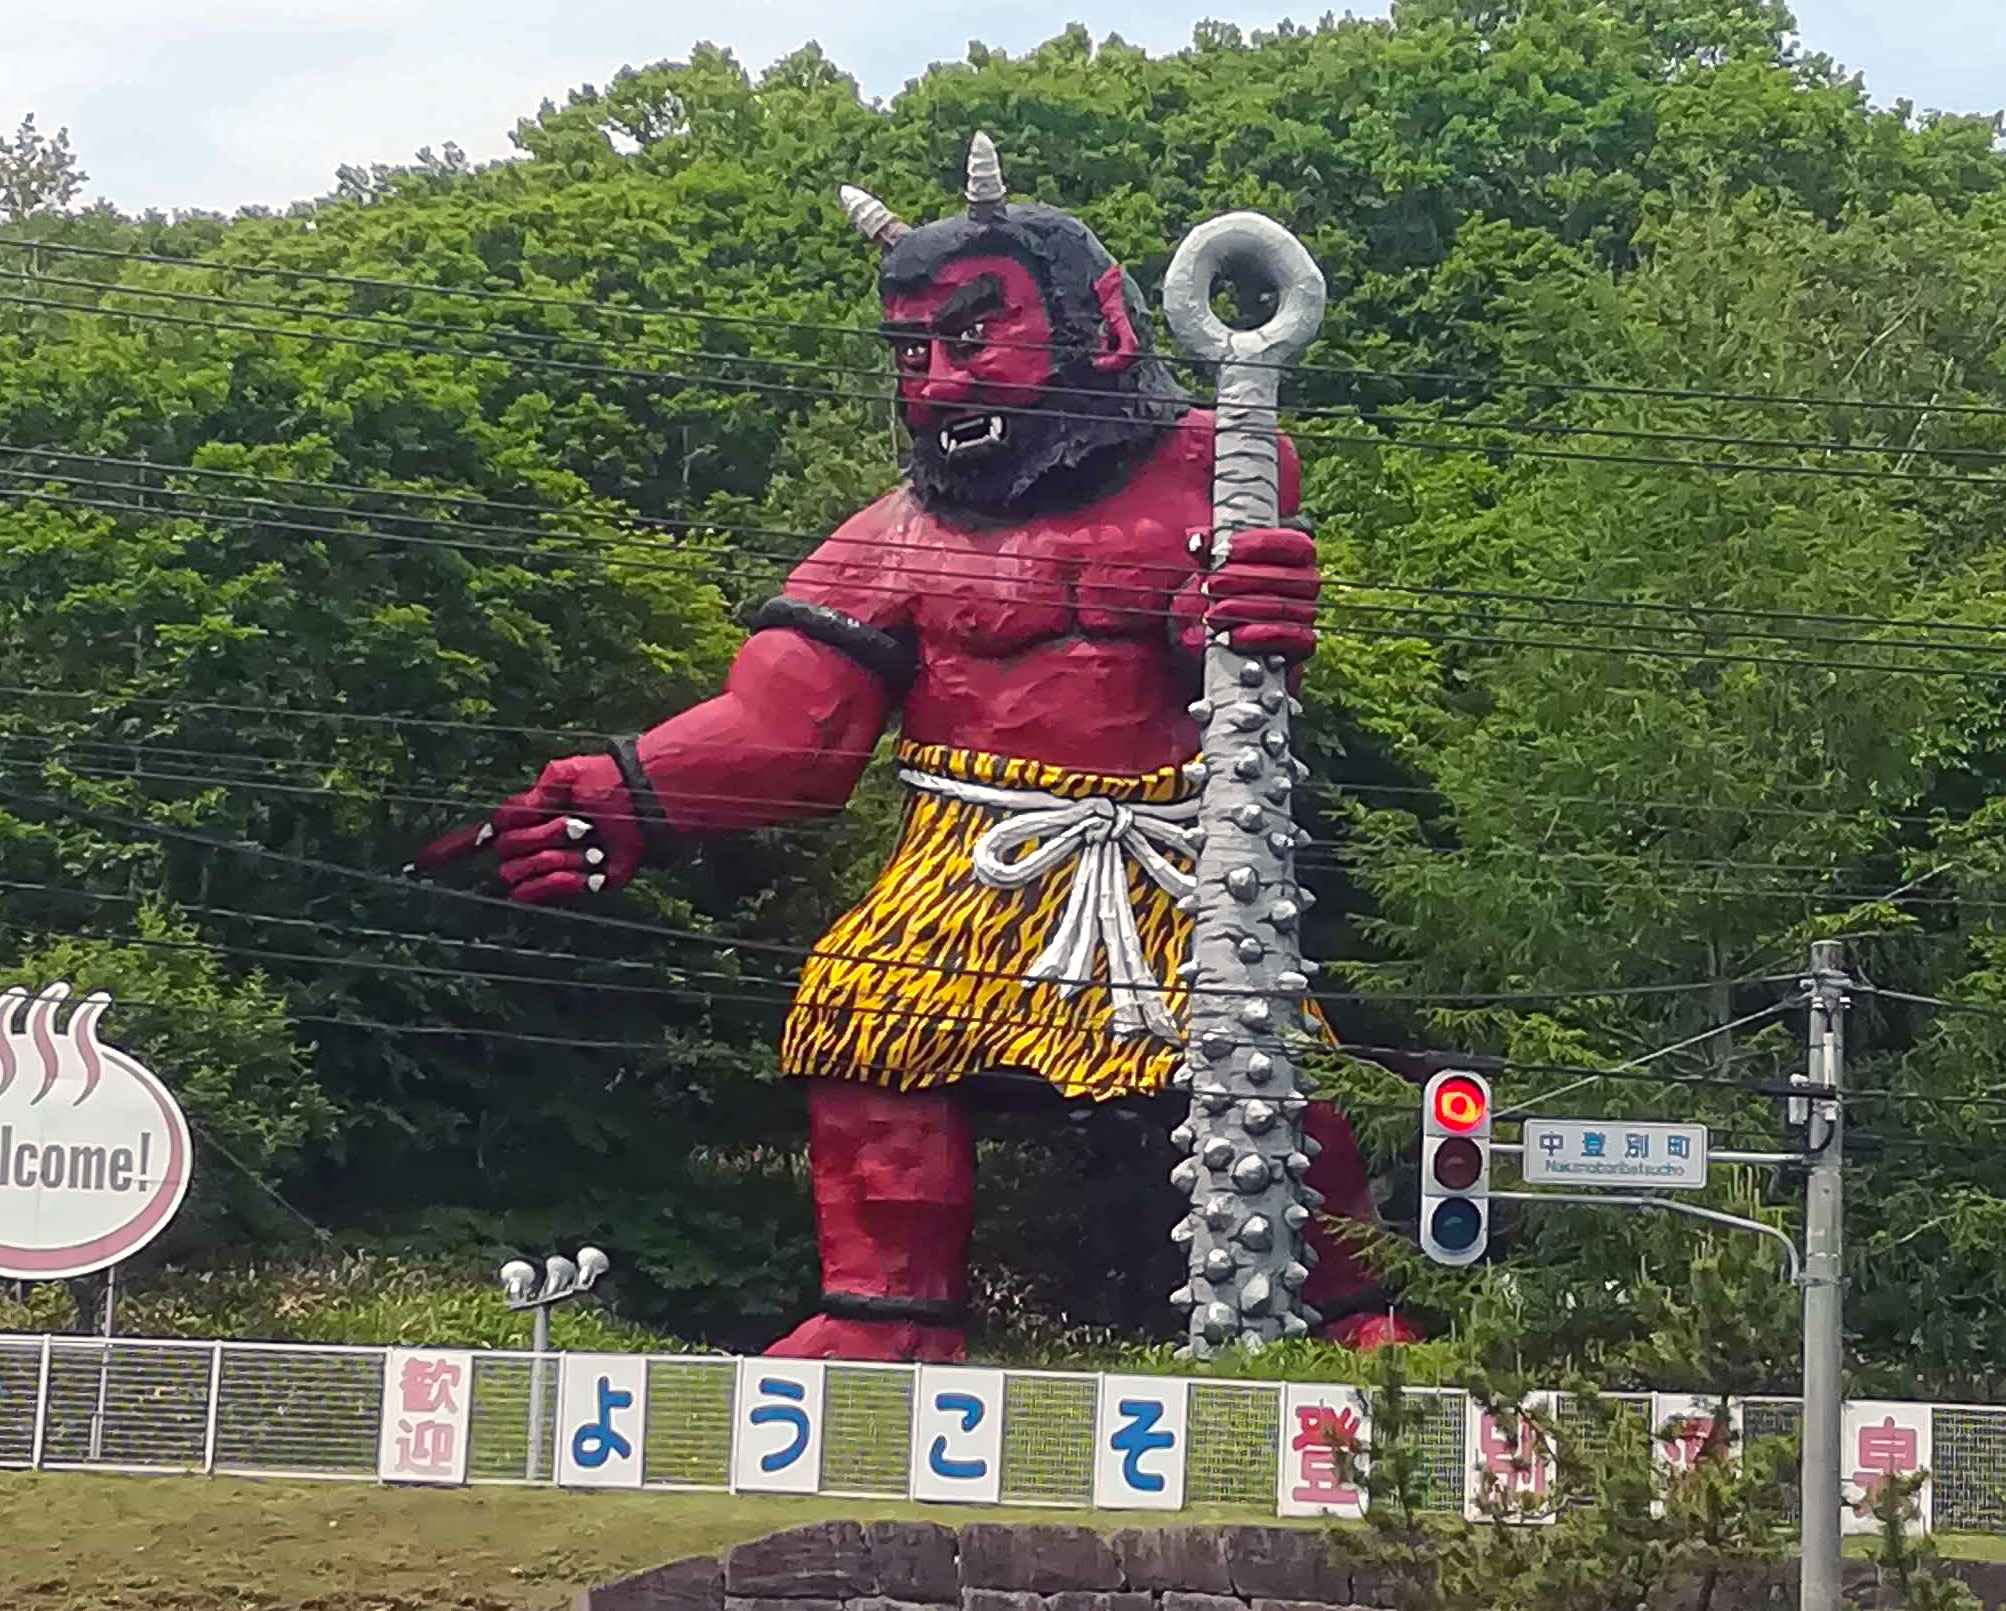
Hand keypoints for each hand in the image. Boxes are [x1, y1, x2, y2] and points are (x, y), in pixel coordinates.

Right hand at [408, 752, 646, 904]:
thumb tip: (495, 825)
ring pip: (518, 875)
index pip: (480, 837)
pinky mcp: (577, 888)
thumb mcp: (561, 777)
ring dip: (552, 856)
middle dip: (534, 838)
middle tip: (571, 824)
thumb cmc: (606, 783)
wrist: (640, 801)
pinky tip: (585, 867)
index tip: (422, 861)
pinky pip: (542, 894)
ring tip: (585, 840)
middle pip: (502, 856)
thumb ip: (527, 801)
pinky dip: (560, 881)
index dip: (451, 848)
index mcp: (530, 820)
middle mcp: (537, 847)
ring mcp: (555, 870)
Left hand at [1171, 525, 1320, 661]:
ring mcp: (1307, 612)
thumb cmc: (1217, 590)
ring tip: (1213, 612)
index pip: (1293, 544)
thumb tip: (1197, 540)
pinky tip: (1232, 635)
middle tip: (1210, 584)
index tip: (1223, 550)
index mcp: (1296, 555)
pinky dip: (1260, 636)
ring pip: (1284, 607)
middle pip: (1284, 577)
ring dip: (1243, 609)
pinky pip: (1294, 639)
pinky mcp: (1303, 642)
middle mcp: (1307, 582)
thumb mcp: (1211, 563)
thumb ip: (1208, 545)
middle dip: (1240, 580)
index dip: (1258, 545)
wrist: (1209, 637)